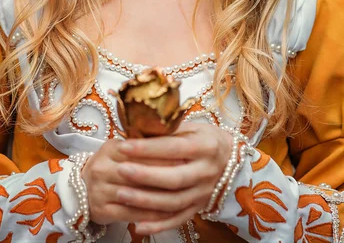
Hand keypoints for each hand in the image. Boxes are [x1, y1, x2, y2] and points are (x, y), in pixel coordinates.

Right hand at [81, 138, 183, 226]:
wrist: (81, 188)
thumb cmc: (111, 166)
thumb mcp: (121, 149)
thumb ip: (141, 145)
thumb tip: (172, 137)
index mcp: (109, 148)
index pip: (137, 151)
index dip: (160, 154)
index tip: (182, 156)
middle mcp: (101, 168)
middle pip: (136, 172)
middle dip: (163, 174)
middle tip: (186, 175)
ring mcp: (99, 190)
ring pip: (135, 194)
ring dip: (159, 197)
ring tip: (182, 195)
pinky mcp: (101, 210)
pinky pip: (130, 213)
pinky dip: (149, 215)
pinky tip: (166, 213)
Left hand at [115, 122, 232, 234]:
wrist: (231, 159)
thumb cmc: (205, 138)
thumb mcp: (192, 127)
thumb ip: (168, 130)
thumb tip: (136, 129)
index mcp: (206, 146)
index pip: (174, 148)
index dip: (148, 148)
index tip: (124, 146)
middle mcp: (207, 171)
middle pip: (174, 178)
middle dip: (145, 175)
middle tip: (120, 170)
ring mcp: (204, 193)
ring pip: (174, 202)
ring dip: (146, 201)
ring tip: (121, 194)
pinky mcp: (199, 208)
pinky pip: (178, 219)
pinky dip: (158, 225)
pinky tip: (138, 225)